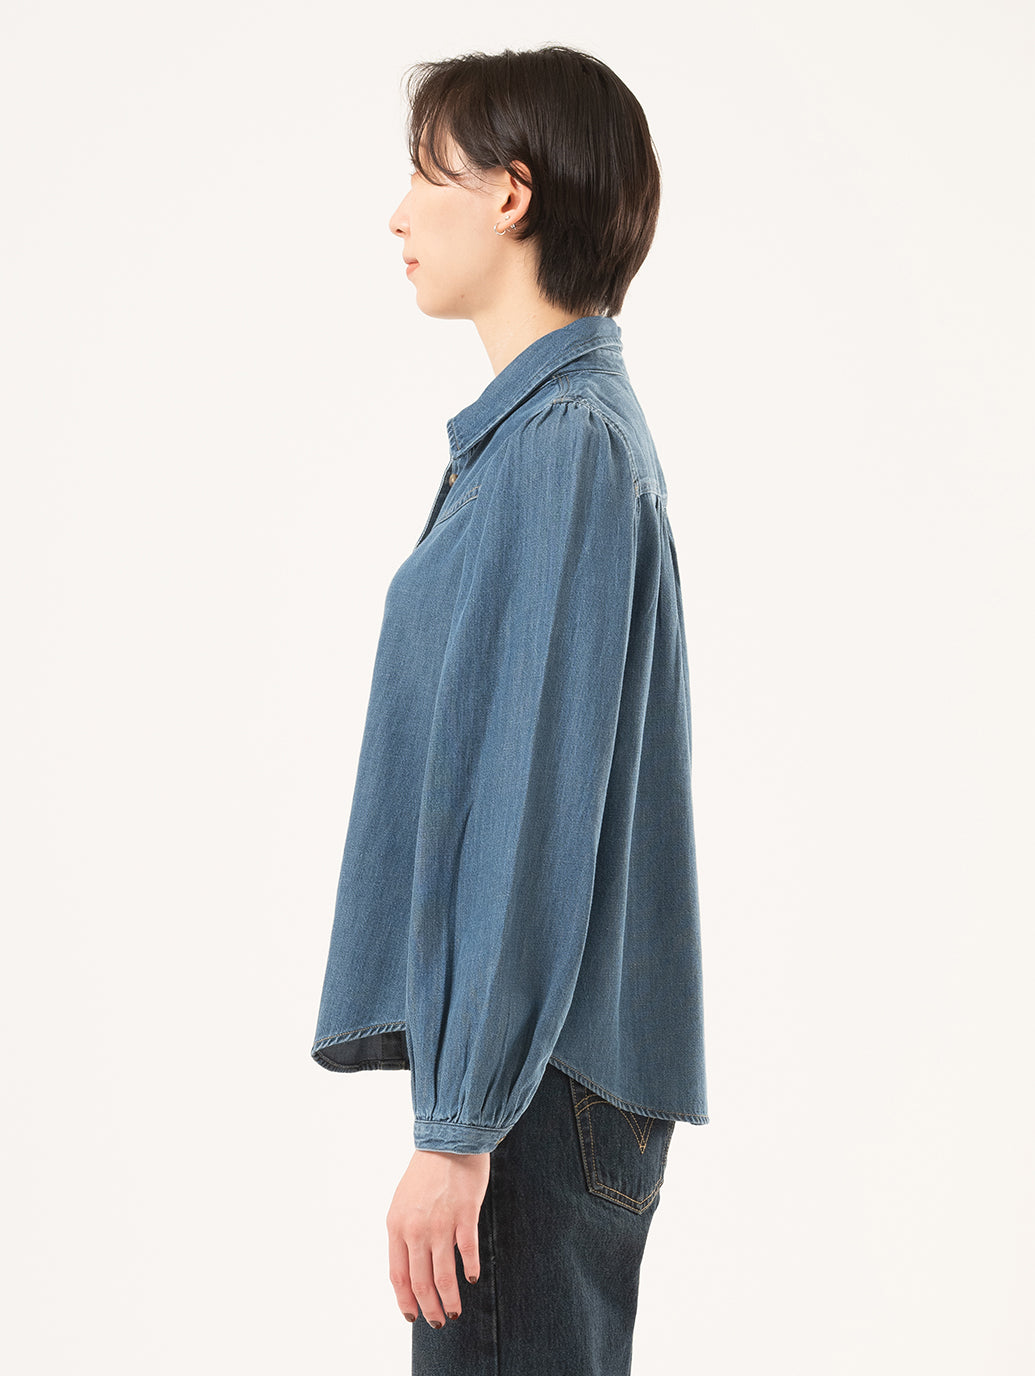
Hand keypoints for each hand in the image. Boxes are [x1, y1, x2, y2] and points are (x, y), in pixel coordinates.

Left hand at [386, 1148, 489, 1327]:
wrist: (448, 1141)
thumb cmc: (426, 1172)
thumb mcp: (403, 1203)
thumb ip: (405, 1235)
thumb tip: (410, 1270)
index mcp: (396, 1226)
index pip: (398, 1276)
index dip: (406, 1301)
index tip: (413, 1317)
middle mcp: (415, 1229)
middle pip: (420, 1281)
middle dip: (430, 1308)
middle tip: (440, 1322)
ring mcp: (440, 1223)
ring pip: (443, 1275)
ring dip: (450, 1299)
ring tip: (455, 1311)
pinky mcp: (465, 1215)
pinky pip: (467, 1252)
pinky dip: (470, 1270)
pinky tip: (472, 1279)